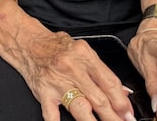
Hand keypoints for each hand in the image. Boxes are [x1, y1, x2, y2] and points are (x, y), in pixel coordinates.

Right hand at [15, 32, 135, 120]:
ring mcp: (57, 82)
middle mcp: (72, 68)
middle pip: (99, 99)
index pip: (109, 82)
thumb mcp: (82, 51)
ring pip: (81, 108)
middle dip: (114, 117)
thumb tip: (122, 91)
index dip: (122, 102)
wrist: (27, 42)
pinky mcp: (43, 92)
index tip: (128, 113)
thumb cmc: (56, 46)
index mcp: (84, 56)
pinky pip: (52, 114)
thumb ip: (101, 70)